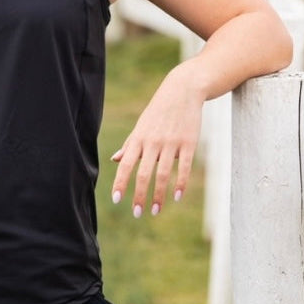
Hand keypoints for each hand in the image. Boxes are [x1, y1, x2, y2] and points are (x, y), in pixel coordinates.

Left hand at [110, 64, 203, 216]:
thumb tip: (115, 160)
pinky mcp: (188, 143)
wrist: (182, 91)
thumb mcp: (141, 126)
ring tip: (155, 211)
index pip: (126, 165)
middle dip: (139, 195)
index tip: (117, 200)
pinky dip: (180, 183)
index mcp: (139, 138)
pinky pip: (184, 167)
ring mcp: (171, 143)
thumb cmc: (158, 111)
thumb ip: (130, 145)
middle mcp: (153, 142)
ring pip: (163, 173)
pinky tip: (176, 196)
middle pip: (143, 173)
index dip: (120, 182)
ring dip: (159, 195)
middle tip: (137, 213)